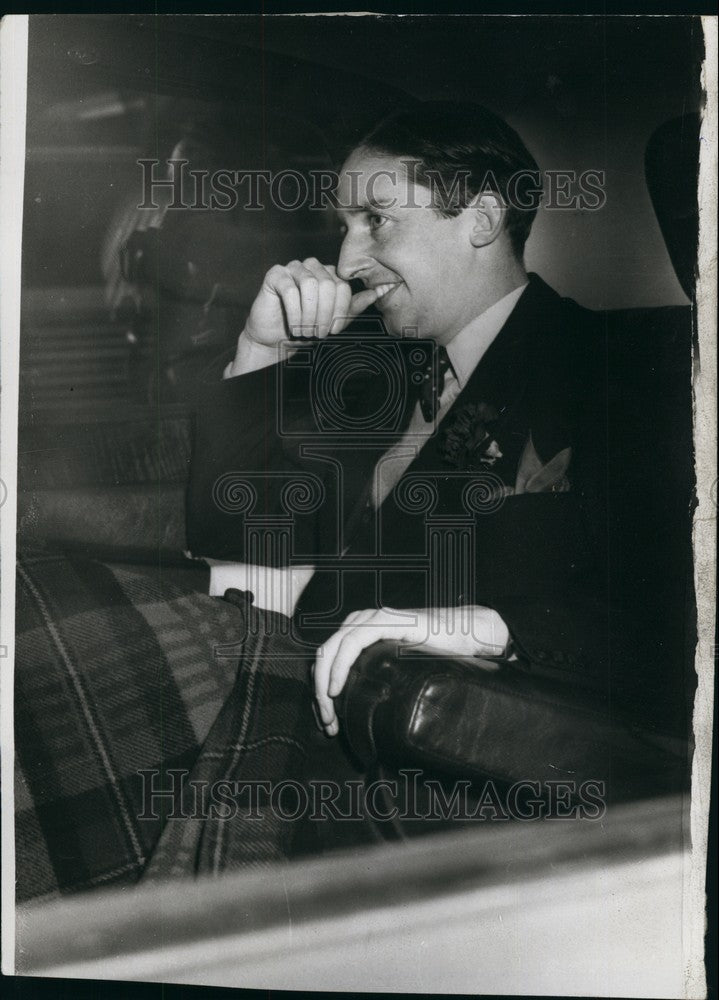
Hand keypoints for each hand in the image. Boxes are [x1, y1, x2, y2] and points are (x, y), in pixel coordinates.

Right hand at [243, 257, 395, 346]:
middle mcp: (312, 267)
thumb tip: (386, 288)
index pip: (343, 287)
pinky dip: (294, 312)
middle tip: (318, 334)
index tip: (332, 331)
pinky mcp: (275, 274)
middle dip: (325, 315)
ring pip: (310, 285)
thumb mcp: (336, 319)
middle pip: (328, 285)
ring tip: (305, 330)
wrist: (277, 339)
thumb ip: (358, 304)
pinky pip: (289, 289)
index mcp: (329, 274)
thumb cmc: (307, 328)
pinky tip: (293, 326)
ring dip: (309, 314)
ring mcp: (293, 268)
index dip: (339, 311)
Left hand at [313, 605, 508, 736]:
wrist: (466, 634)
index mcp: (359, 630)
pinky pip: (353, 642)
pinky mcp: (388, 621)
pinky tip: (337, 686)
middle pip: (324, 655)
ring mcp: (373, 618)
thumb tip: (354, 708)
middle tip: (327, 722)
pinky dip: (340, 665)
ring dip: (324, 682)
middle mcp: (361, 620)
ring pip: (332, 648)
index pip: (327, 658)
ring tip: (330, 710)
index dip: (320, 689)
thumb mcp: (396, 668)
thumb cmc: (435, 653)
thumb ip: (375, 676)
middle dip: (319, 692)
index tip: (328, 721)